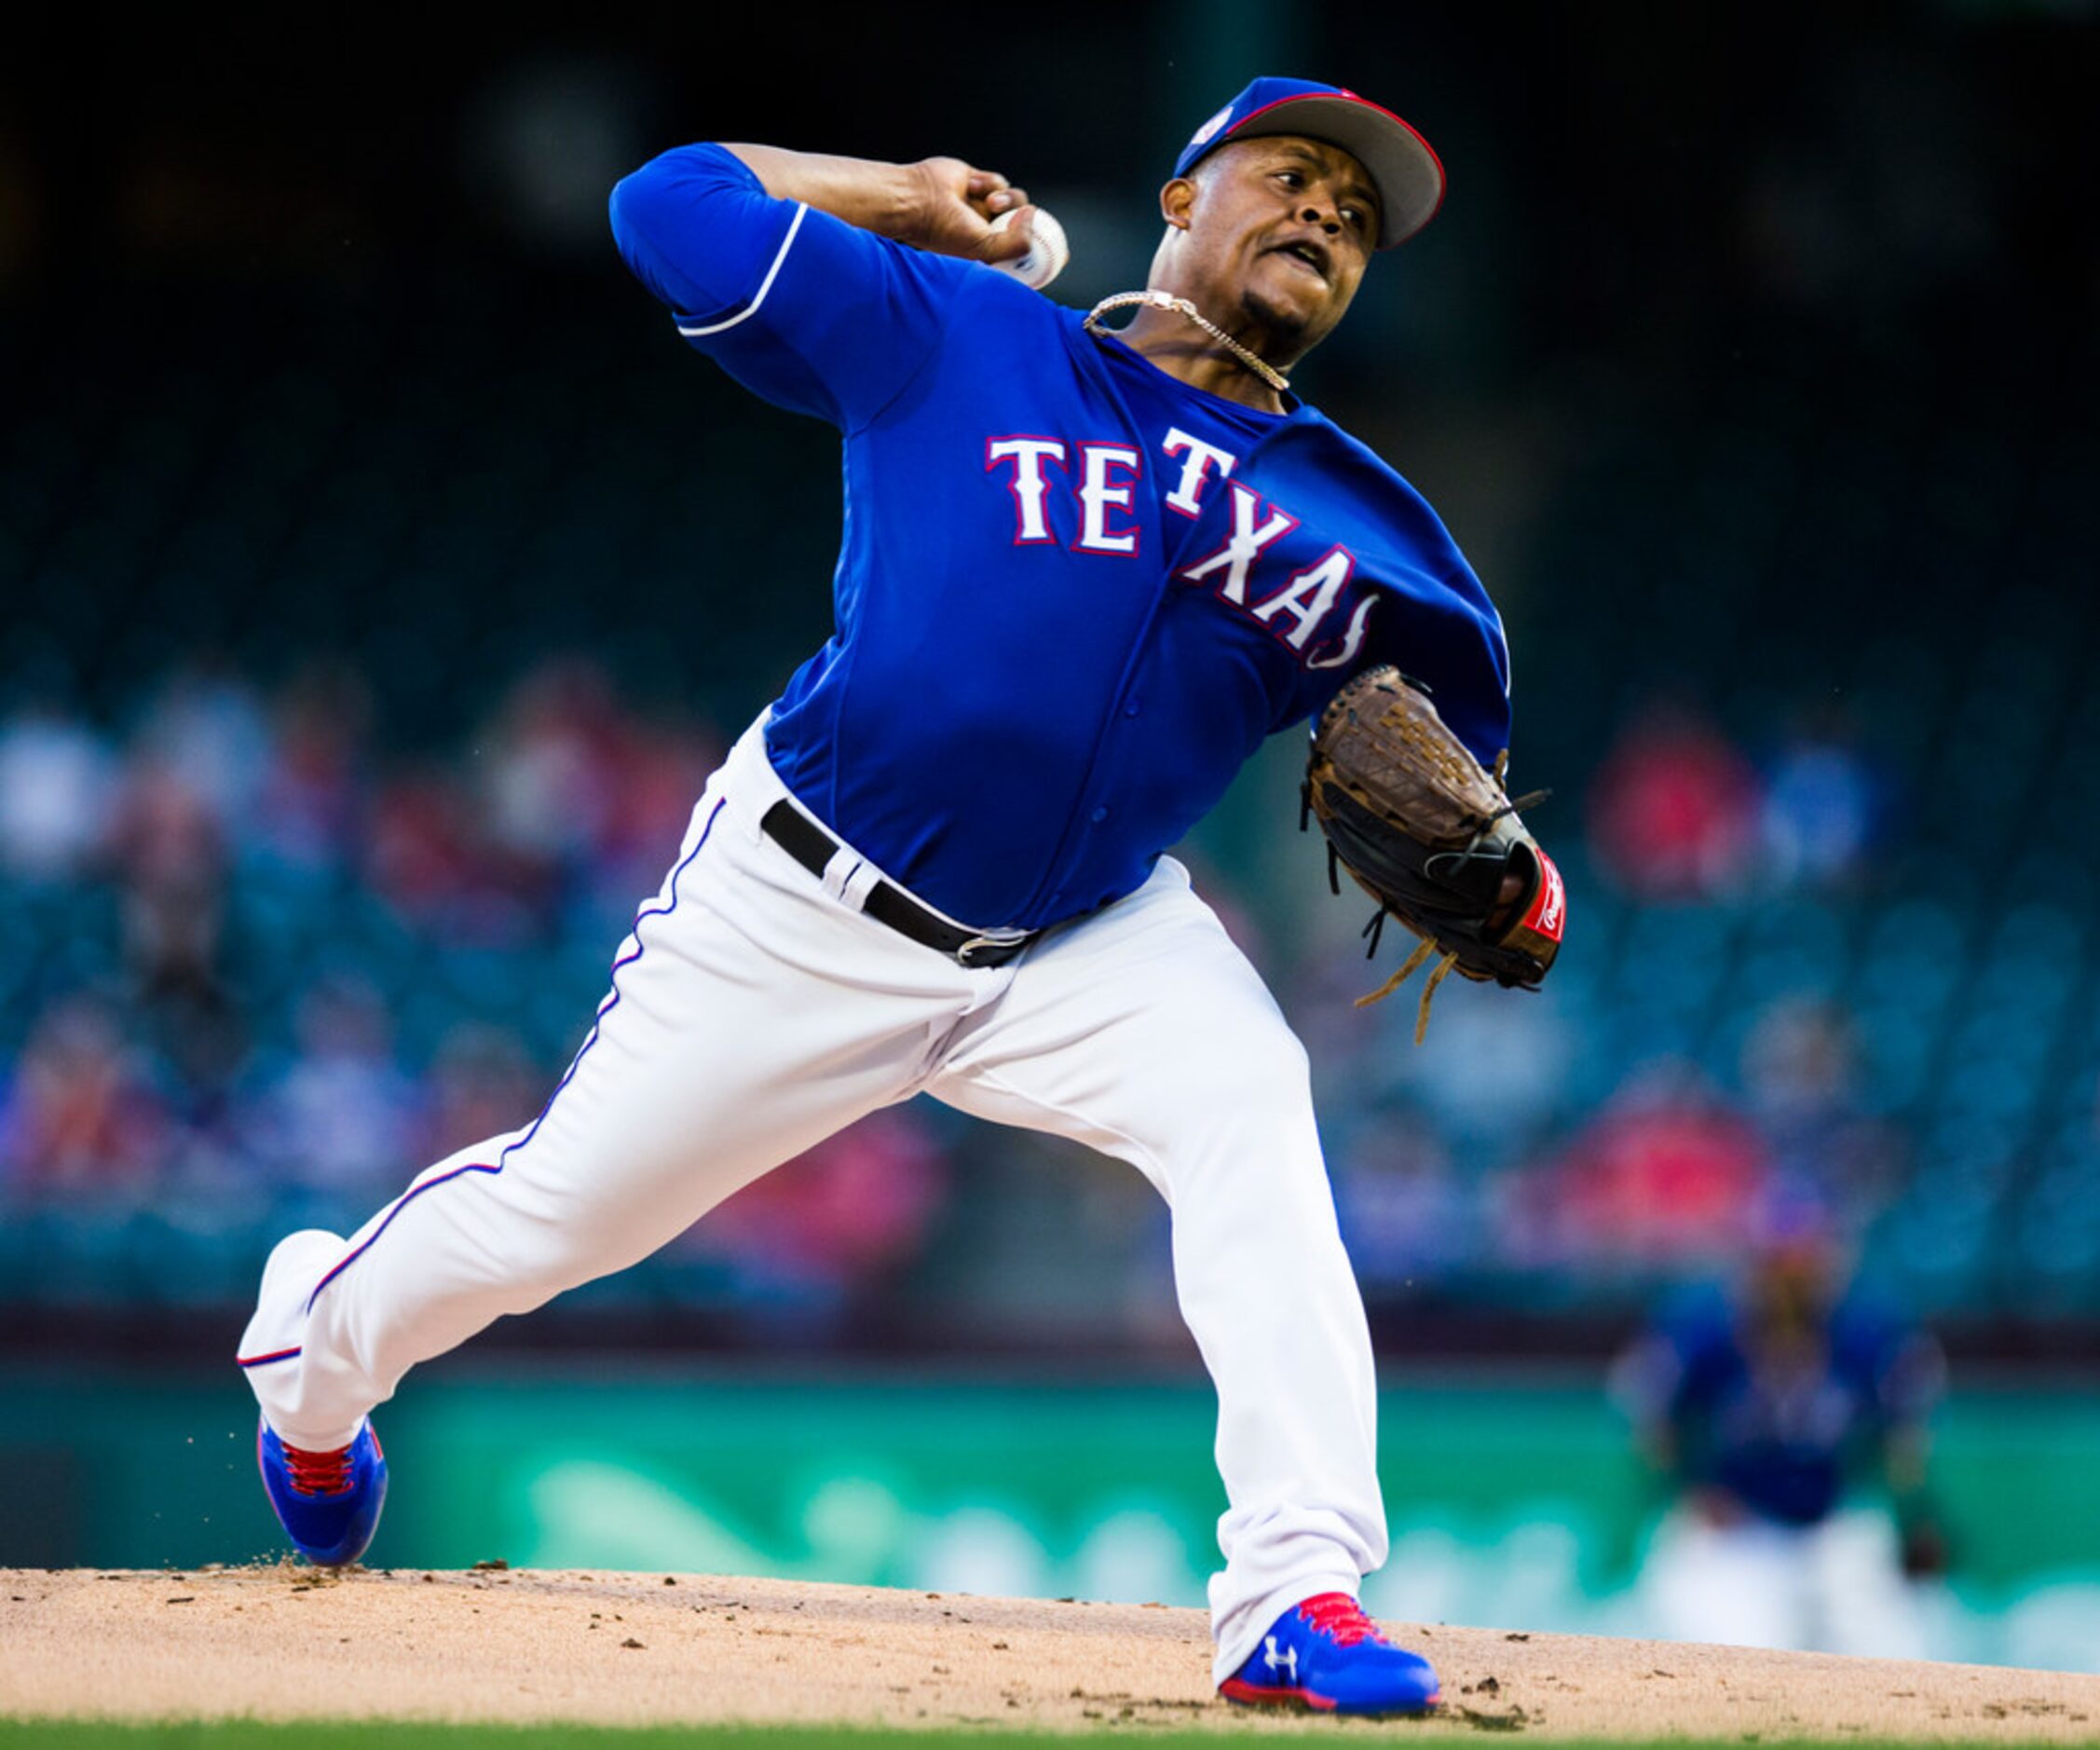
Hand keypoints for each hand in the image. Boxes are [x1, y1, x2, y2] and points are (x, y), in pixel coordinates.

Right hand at [905, 157, 1038, 265]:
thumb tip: (1033, 216)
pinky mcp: (980, 185)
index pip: (1025, 258)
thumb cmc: (944, 230)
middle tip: (1023, 218)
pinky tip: (971, 187)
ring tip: (991, 202)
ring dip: (1008, 199)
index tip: (1064, 256)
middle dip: (1026, 221)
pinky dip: (989, 183)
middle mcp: (989, 233)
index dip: (1047, 256)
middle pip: (1026, 226)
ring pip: (1017, 200)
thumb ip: (1016, 243)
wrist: (917, 199)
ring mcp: (985, 208)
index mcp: (990, 254)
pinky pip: (1000, 181)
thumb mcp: (984, 250)